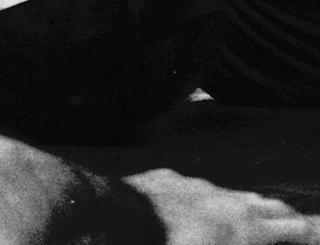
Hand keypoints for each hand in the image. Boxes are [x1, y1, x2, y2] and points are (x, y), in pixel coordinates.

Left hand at [127, 168, 319, 243]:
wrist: (117, 216)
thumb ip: (242, 240)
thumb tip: (246, 233)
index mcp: (245, 229)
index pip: (294, 228)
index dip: (311, 232)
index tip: (319, 233)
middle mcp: (228, 202)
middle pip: (270, 207)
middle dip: (287, 220)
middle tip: (297, 229)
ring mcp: (198, 185)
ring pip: (236, 196)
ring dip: (251, 209)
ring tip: (258, 219)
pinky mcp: (170, 178)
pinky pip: (199, 189)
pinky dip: (211, 202)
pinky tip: (202, 211)